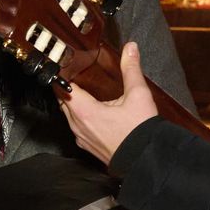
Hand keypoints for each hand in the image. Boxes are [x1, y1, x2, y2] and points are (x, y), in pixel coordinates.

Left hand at [59, 42, 158, 165]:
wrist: (148, 161)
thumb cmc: (141, 131)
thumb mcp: (138, 95)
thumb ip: (131, 69)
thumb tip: (130, 48)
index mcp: (85, 112)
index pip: (63, 89)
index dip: (61, 76)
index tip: (64, 66)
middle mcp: (78, 126)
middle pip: (63, 102)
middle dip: (67, 89)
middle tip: (74, 75)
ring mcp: (82, 139)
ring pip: (70, 116)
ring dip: (74, 104)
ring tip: (84, 91)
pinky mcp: (89, 147)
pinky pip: (78, 128)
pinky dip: (81, 117)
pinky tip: (94, 112)